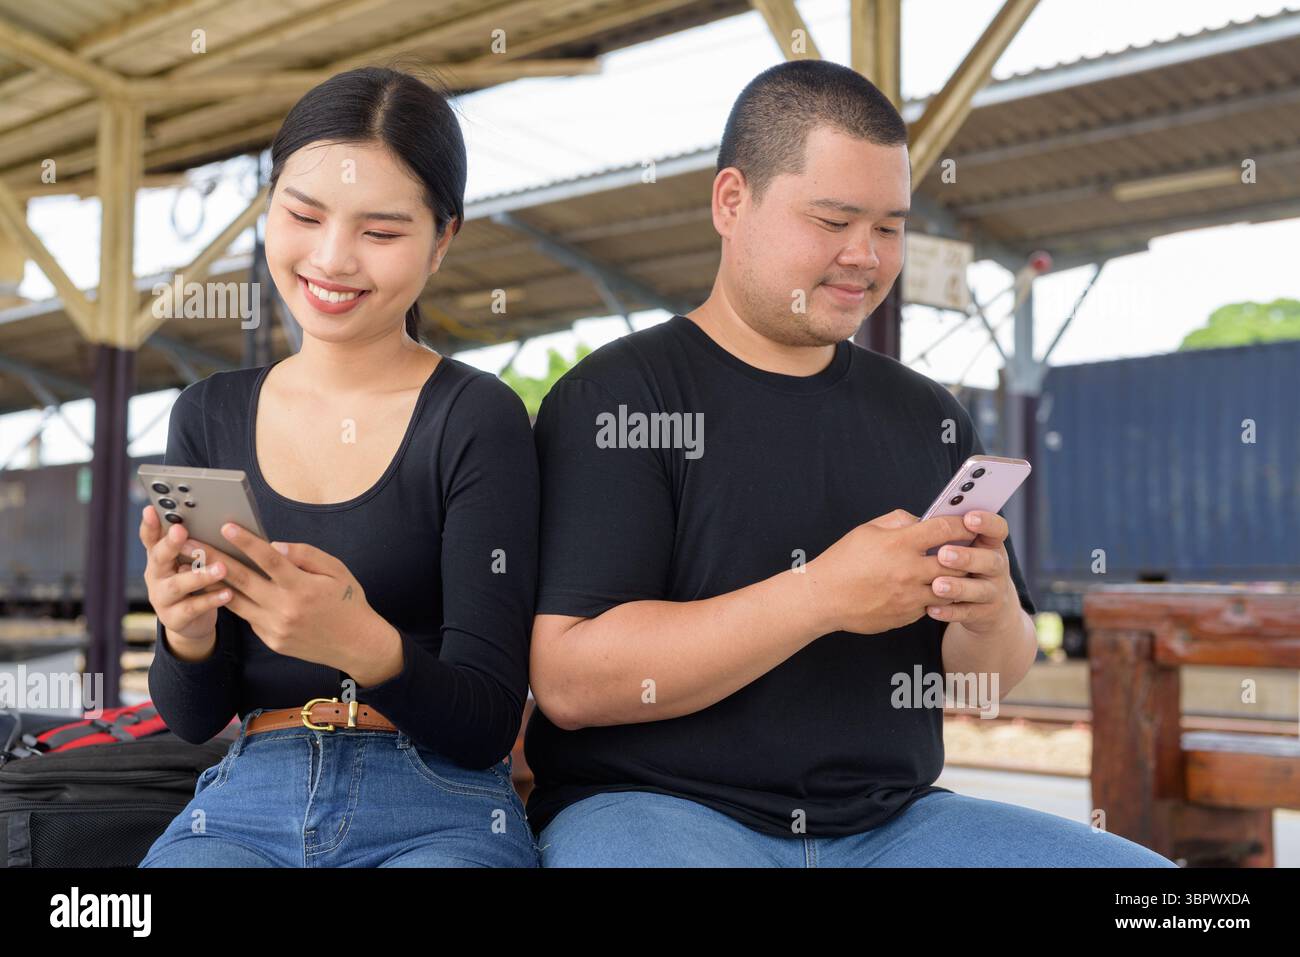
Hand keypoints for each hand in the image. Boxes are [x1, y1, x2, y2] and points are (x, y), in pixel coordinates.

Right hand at [139, 505, 231, 642]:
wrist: (191, 622)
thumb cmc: (193, 582)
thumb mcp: (188, 562)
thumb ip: (194, 544)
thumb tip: (215, 517)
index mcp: (159, 557)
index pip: (150, 538)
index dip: (149, 525)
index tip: (151, 509)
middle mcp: (155, 576)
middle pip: (159, 558)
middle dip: (169, 544)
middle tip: (180, 531)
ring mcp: (162, 598)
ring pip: (177, 585)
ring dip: (199, 575)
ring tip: (221, 568)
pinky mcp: (174, 618)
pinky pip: (193, 608)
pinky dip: (211, 599)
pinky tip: (228, 593)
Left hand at [179, 523, 394, 674]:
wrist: (357, 645)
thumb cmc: (348, 602)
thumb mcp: (337, 570)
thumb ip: (306, 554)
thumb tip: (276, 545)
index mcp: (303, 587)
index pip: (268, 559)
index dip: (246, 541)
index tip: (226, 526)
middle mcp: (285, 609)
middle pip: (241, 579)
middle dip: (212, 559)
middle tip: (189, 544)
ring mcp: (275, 628)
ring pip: (235, 601)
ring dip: (210, 582)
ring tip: (191, 566)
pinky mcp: (271, 640)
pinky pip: (249, 616)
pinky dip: (234, 601)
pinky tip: (219, 588)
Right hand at [809, 508, 972, 634]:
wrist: (823, 598)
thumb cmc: (843, 560)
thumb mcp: (867, 530)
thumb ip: (899, 521)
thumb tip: (923, 520)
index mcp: (899, 544)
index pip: (944, 529)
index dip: (962, 525)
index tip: (970, 523)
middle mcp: (908, 571)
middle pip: (957, 562)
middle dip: (966, 555)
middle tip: (969, 550)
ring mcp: (910, 597)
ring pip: (950, 588)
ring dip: (954, 579)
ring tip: (951, 571)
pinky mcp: (907, 616)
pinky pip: (932, 605)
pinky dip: (935, 596)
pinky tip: (929, 589)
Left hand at [925, 510, 1019, 632]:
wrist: (988, 605)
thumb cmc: (964, 565)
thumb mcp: (963, 546)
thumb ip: (945, 533)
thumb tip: (917, 522)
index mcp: (990, 543)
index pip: (997, 529)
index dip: (987, 522)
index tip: (968, 518)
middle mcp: (997, 565)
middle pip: (989, 560)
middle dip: (966, 557)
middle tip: (943, 554)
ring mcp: (994, 591)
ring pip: (980, 589)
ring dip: (958, 587)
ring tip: (936, 585)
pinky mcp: (985, 613)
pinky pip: (967, 613)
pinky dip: (949, 612)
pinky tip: (931, 609)